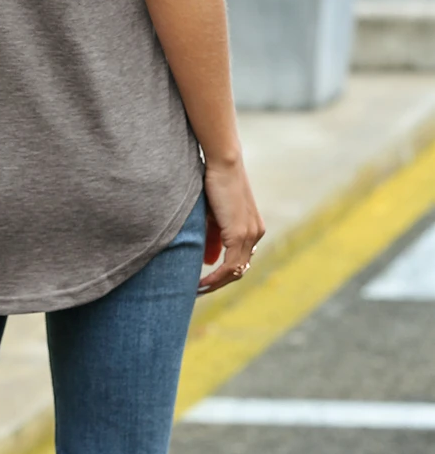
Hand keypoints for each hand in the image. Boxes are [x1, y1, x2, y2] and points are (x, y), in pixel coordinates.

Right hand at [197, 154, 265, 294]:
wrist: (223, 162)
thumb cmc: (214, 182)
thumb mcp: (213, 214)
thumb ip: (213, 237)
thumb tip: (210, 262)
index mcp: (252, 228)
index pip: (240, 260)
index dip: (223, 274)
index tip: (205, 281)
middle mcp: (255, 233)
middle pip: (239, 270)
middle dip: (219, 283)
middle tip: (200, 291)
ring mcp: (249, 234)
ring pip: (235, 271)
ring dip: (216, 284)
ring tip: (197, 290)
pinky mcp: (240, 233)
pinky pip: (229, 266)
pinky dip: (215, 278)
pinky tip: (201, 283)